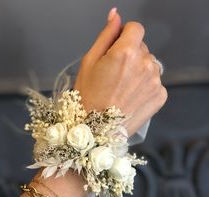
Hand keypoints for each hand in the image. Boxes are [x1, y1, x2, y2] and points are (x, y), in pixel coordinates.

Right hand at [74, 8, 166, 135]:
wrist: (97, 129)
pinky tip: (131, 96)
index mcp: (126, 52)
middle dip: (130, 55)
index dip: (124, 36)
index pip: (135, 28)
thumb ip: (106, 35)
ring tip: (122, 88)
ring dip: (138, 70)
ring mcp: (155, 81)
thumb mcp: (89, 61)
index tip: (116, 49)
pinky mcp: (160, 95)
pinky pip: (154, 81)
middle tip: (114, 74)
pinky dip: (145, 85)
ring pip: (149, 64)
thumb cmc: (88, 95)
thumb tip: (115, 15)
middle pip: (142, 47)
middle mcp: (146, 64)